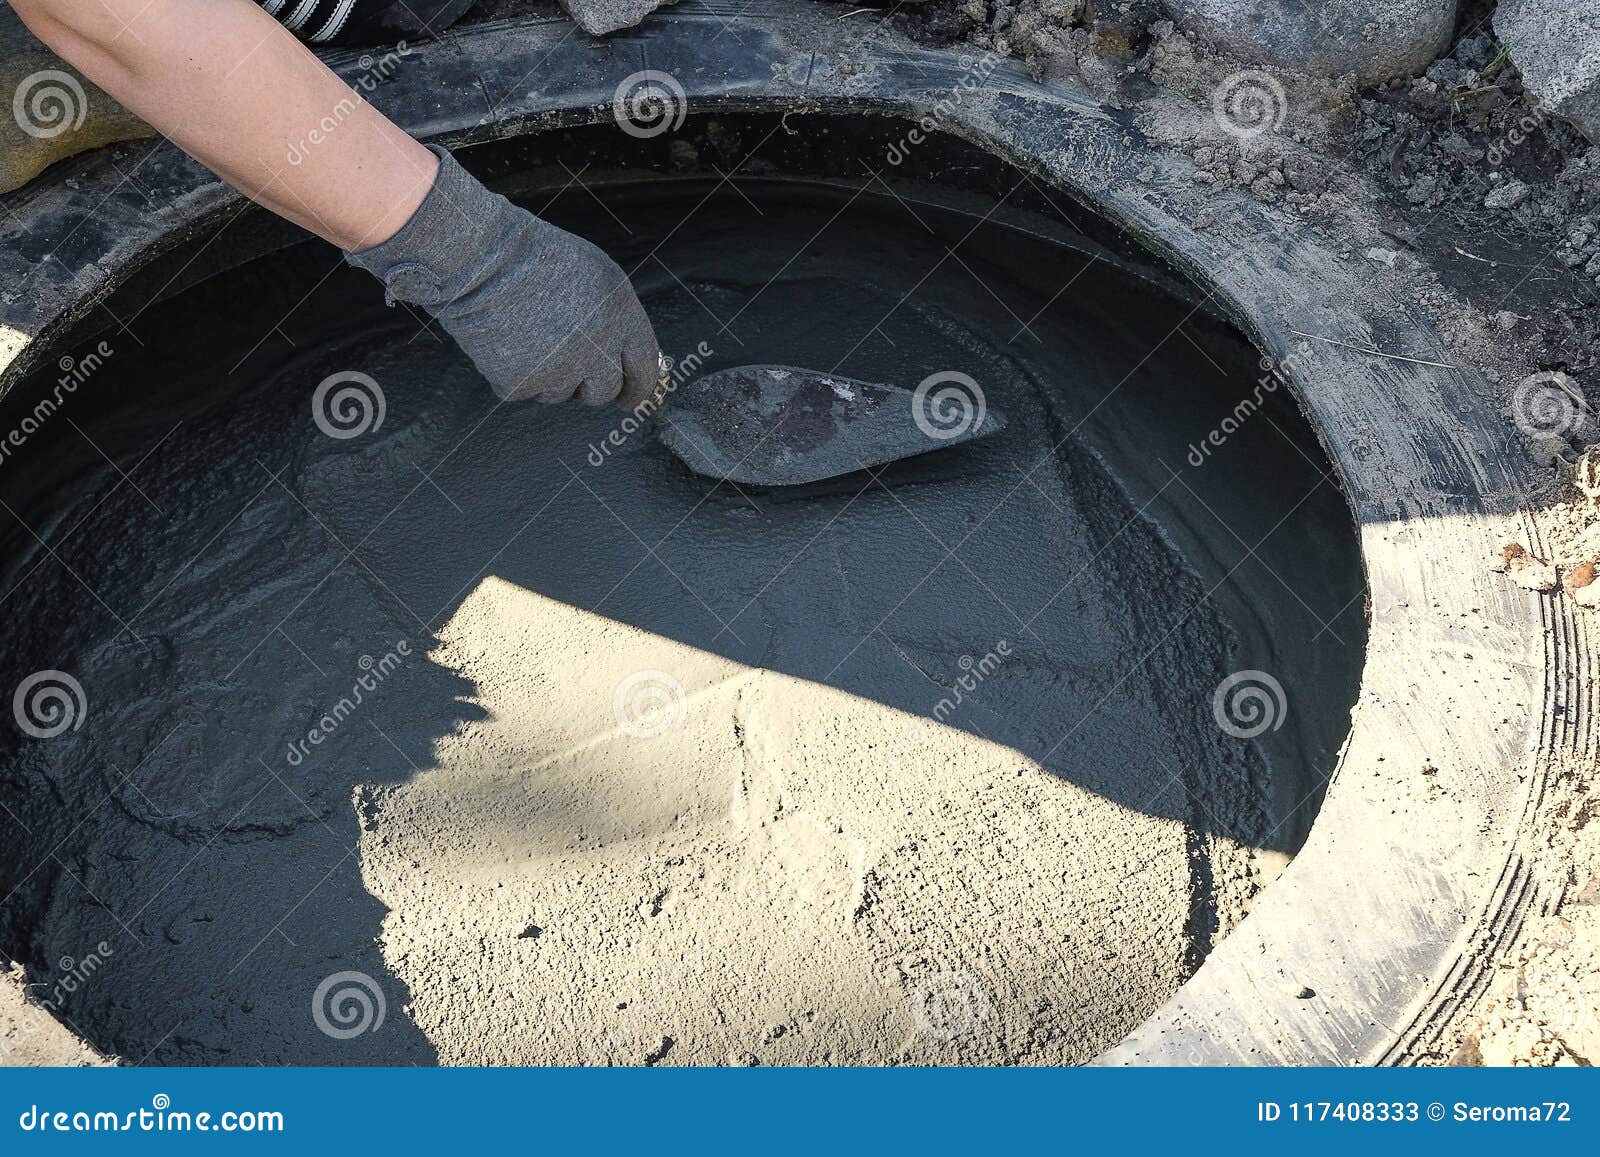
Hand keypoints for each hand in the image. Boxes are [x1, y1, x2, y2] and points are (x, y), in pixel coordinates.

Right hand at [346, 146, 659, 407]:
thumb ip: (618, 318)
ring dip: (550, 375)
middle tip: (569, 364)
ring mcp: (560, 371)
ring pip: (562, 394)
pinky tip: (508, 341)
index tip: (629, 398)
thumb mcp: (599, 275)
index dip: (636, 389)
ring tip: (531, 335)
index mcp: (623, 319)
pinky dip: (515, 375)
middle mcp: (597, 351)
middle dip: (589, 384)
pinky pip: (525, 391)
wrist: (482, 256)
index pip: (643, 371)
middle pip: (603, 392)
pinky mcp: (523, 383)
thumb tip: (625, 355)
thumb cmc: (538, 256)